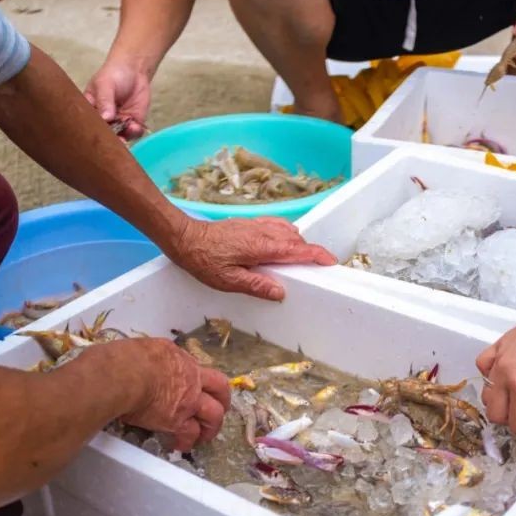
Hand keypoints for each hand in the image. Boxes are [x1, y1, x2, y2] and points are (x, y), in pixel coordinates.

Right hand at [84, 57, 151, 140]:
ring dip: (123, 138)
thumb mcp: (105, 84)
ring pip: (119, 137)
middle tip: (113, 139)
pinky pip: (134, 133)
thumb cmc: (114, 74)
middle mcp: (103, 120)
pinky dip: (134, 132)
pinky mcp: (133, 123)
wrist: (135, 70)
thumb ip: (104, 100)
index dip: (92, 131)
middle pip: (104, 134)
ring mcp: (119, 123)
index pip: (88, 124)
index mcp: (90, 110)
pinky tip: (134, 126)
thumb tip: (106, 118)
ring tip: (125, 132)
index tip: (96, 134)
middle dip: (109, 139)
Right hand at [119, 338, 231, 450]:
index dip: (204, 379)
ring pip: (214, 415)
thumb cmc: (128, 358)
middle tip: (219, 408)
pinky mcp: (178, 421)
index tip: (201, 386)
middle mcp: (192, 380)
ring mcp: (189, 402)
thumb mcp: (151, 348)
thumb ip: (159, 357)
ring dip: (211, 426)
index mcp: (182, 361)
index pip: (200, 368)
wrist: (125, 376)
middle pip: (220, 389)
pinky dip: (187, 441)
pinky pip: (190, 434)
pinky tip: (181, 445)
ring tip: (205, 434)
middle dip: (222, 399)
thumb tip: (152, 362)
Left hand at [170, 217, 336, 300]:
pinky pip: (276, 224)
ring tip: (300, 258)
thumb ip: (256, 285)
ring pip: (287, 231)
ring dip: (298, 243)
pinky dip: (286, 232)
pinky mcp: (249, 223)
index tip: (330, 261)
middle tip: (316, 266)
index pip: (297, 250)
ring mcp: (256, 225)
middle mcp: (262, 233)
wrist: (185, 237)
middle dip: (309, 251)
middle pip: (296, 240)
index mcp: (261, 247)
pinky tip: (284, 240)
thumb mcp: (227, 280)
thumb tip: (280, 292)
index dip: (316, 255)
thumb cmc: (203, 260)